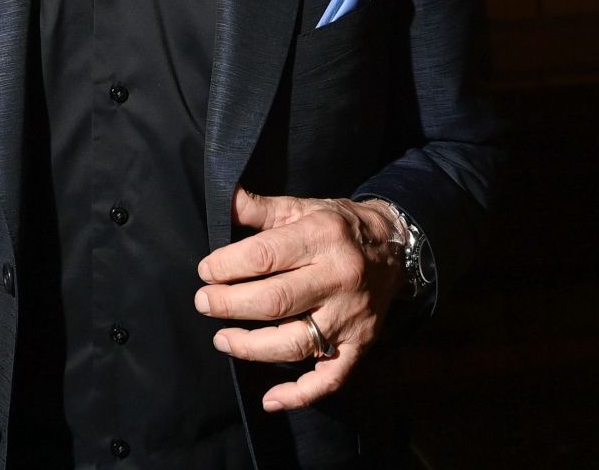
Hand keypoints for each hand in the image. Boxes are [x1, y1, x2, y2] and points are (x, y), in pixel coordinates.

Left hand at [193, 186, 403, 411]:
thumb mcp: (302, 206)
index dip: (226, 266)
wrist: (395, 246)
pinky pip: (330, 378)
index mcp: (322, 237)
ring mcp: (351, 316)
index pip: (264, 256)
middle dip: (229, 305)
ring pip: (295, 342)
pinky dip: (300, 394)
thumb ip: (261, 208)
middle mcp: (338, 278)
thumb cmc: (338, 226)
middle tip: (203, 303)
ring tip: (222, 339)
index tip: (205, 272)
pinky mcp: (360, 344)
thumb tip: (223, 199)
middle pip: (275, 301)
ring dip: (251, 347)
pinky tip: (270, 398)